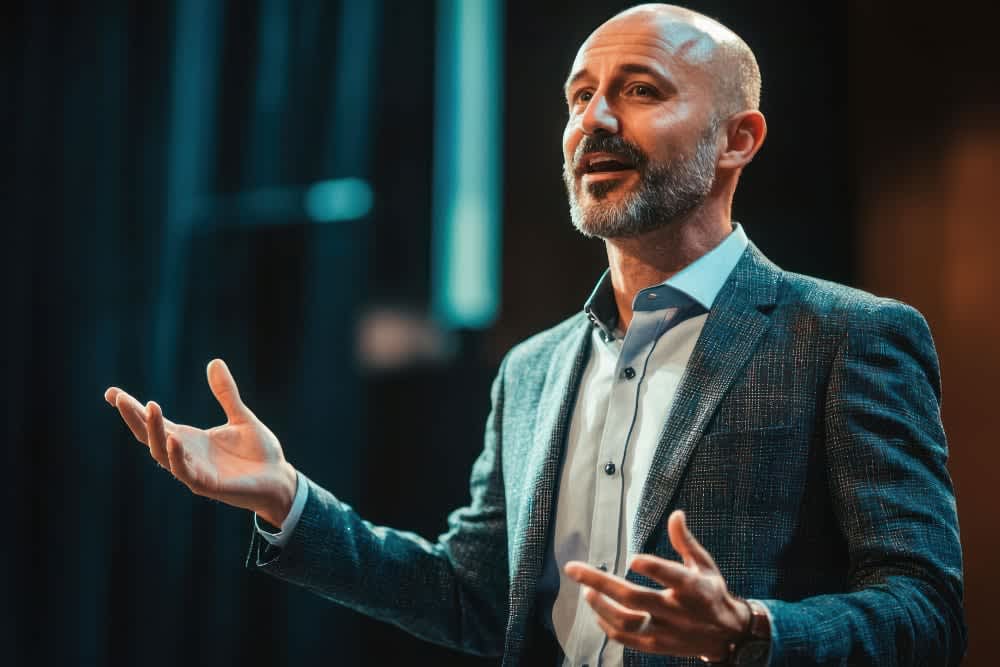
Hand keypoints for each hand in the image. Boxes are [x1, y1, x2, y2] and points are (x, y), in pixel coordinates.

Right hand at [104, 359, 296, 526]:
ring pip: (161, 453)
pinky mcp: (207, 485)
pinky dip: (176, 456)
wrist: (279, 479)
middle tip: (119, 398)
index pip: (155, 423)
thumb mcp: (241, 417)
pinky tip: (173, 439)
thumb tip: (214, 362)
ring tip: (150, 407)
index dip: (134, 409)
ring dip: (154, 431)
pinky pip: (185, 472)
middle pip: (149, 436)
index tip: (112, 393)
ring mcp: (194, 471)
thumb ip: (226, 394)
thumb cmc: (259, 453)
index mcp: (190, 439)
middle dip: (133, 418)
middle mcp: (186, 455)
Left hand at [564, 510, 749, 661]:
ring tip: (585, 590)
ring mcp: (665, 631)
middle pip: (634, 598)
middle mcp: (677, 611)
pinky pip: (626, 639)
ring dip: (600, 606)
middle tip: (573, 568)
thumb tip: (676, 514)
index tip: (633, 558)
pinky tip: (596, 611)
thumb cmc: (712, 593)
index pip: (673, 577)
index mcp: (693, 588)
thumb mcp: (705, 566)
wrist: (728, 636)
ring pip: (626, 622)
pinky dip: (607, 626)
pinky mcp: (657, 646)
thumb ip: (686, 542)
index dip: (654, 569)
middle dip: (600, 582)